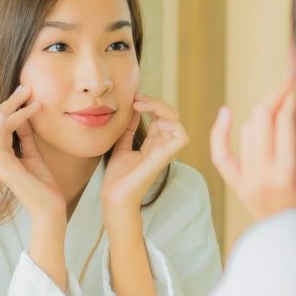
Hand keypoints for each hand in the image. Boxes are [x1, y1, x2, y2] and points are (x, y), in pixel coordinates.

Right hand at [0, 85, 65, 222]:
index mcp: (0, 154)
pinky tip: (25, 110)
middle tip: (27, 86)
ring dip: (13, 105)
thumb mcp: (34, 154)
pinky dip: (12, 120)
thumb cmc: (44, 186)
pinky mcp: (3, 166)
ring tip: (29, 94)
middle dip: (11, 100)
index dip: (11, 104)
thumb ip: (26, 137)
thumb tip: (23, 116)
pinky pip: (1, 136)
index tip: (27, 91)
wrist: (50, 209)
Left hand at [102, 93, 189, 214]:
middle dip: (156, 102)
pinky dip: (170, 123)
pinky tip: (151, 119)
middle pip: (171, 115)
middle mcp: (162, 146)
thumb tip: (132, 109)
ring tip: (141, 106)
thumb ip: (129, 128)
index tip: (133, 98)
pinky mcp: (164, 157)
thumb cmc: (118, 177)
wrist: (115, 196)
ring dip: (161, 108)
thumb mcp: (121, 145)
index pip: (161, 117)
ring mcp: (165, 151)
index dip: (151, 104)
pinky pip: (181, 136)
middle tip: (137, 99)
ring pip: (177, 121)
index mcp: (154, 143)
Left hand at [210, 71, 295, 220]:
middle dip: (278, 94)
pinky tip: (226, 111)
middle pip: (263, 119)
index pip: (286, 121)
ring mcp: (247, 182)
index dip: (293, 93)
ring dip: (264, 112)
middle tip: (291, 80)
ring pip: (248, 130)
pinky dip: (221, 132)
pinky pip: (222, 155)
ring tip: (282, 103)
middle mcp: (263, 177)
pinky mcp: (238, 187)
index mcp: (289, 175)